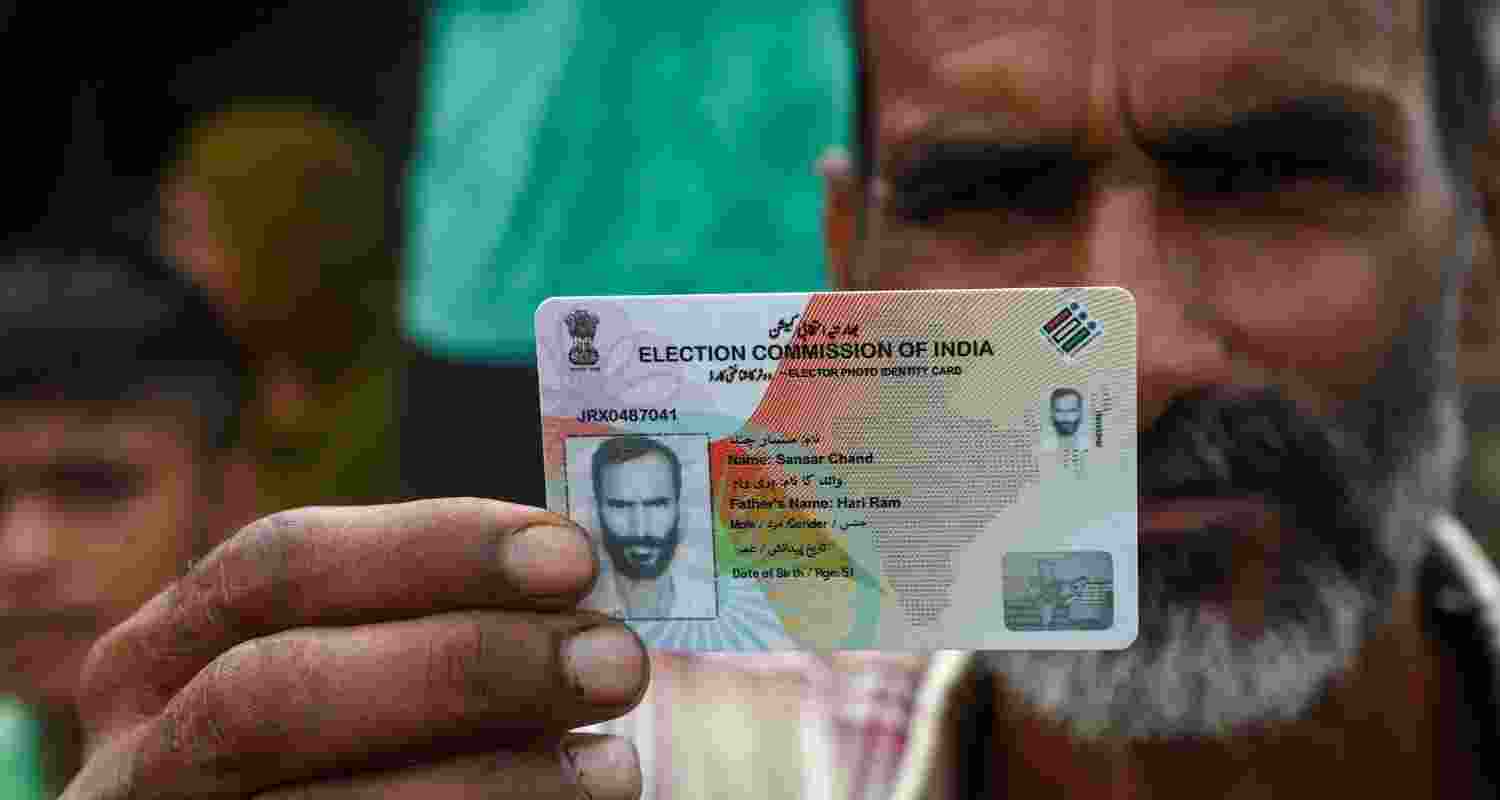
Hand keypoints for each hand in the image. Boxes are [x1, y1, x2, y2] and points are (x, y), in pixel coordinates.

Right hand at [62, 499, 647, 798]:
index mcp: (162, 660)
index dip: (433, 549)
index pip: (280, 565)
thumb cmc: (363, 760)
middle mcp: (141, 761)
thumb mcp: (358, 682)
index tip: (573, 557)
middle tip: (615, 662)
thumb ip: (429, 635)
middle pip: (279, 689)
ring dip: (494, 783)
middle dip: (465, 664)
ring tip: (615, 768)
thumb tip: (575, 600)